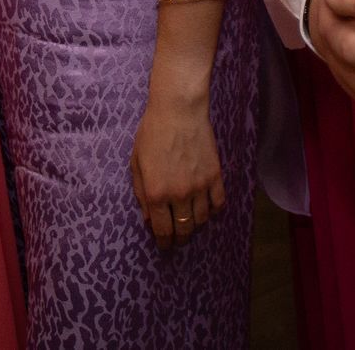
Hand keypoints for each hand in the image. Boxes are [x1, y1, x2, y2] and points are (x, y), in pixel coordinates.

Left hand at [130, 93, 223, 250]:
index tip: (165, 245)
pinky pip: (218, 203)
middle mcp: (179, 195)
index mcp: (156, 193)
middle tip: (178, 239)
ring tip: (191, 222)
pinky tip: (207, 208)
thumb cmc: (152, 133)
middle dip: (180, 238)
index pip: (162, 230)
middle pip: (183, 229)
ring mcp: (199, 186)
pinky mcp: (215, 176)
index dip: (163, 242)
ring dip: (196, 225)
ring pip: (201, 220)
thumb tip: (148, 218)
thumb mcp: (137, 163)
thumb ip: (141, 193)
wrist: (178, 110)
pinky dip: (213, 210)